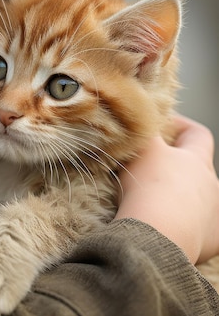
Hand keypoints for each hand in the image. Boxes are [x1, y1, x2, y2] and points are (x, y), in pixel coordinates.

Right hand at [115, 115, 218, 263]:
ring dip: (183, 199)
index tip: (161, 127)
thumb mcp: (141, 149)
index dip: (180, 127)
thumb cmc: (148, 188)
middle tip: (150, 169)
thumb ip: (143, 129)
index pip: (197, 135)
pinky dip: (192, 229)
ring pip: (202, 200)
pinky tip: (174, 229)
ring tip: (155, 203)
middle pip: (199, 169)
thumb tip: (141, 113)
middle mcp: (211, 185)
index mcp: (196, 161)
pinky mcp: (213, 240)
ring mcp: (214, 213)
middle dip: (177, 167)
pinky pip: (205, 231)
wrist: (157, 235)